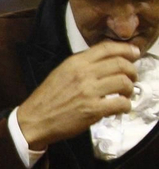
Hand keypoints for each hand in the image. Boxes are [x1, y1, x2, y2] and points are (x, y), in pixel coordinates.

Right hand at [16, 41, 139, 148]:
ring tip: (125, 94)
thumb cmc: (47, 98)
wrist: (34, 120)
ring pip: (124, 82)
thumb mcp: (60, 73)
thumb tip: (107, 61)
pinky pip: (121, 103)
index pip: (107, 48)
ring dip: (130, 89)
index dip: (126, 49)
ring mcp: (88, 92)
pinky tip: (121, 107)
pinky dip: (126, 105)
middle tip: (132, 78)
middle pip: (120, 64)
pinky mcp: (93, 109)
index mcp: (74, 62)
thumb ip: (82, 65)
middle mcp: (83, 74)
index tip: (134, 54)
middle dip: (132, 71)